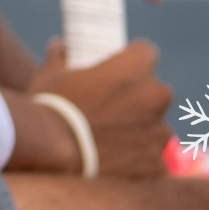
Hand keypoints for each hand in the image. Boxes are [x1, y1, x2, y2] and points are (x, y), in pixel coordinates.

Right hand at [30, 37, 172, 179]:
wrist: (50, 149)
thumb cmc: (50, 106)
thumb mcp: (49, 75)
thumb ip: (60, 57)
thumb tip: (60, 45)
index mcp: (135, 67)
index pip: (146, 53)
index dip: (131, 61)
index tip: (117, 70)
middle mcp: (156, 96)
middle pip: (154, 92)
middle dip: (137, 98)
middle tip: (109, 108)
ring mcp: (159, 132)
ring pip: (154, 128)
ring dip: (138, 131)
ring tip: (107, 141)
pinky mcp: (155, 164)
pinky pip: (151, 160)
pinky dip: (136, 162)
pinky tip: (112, 163)